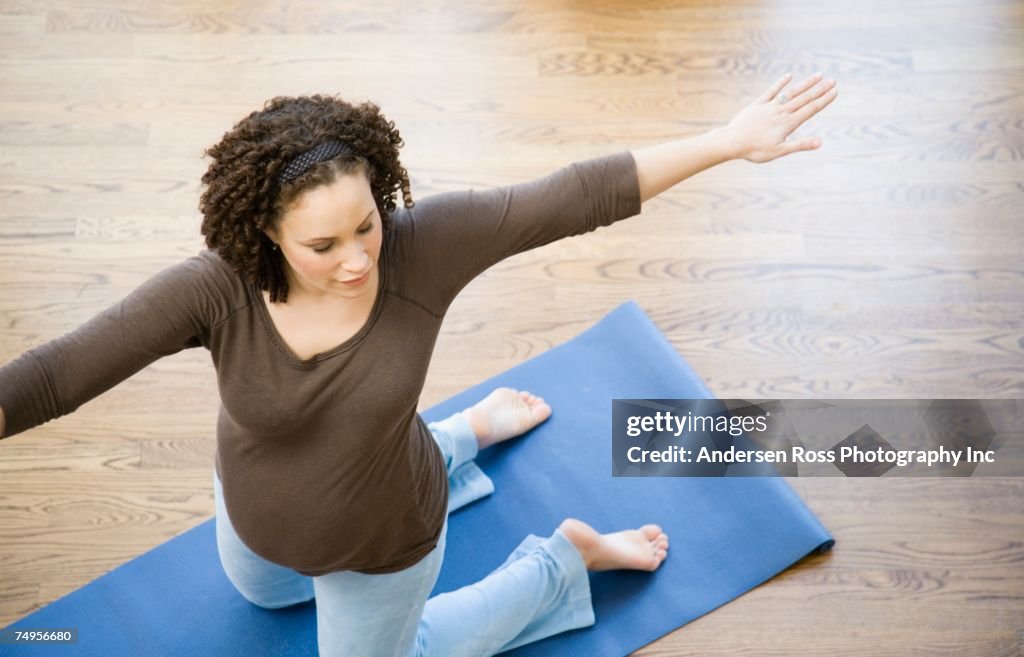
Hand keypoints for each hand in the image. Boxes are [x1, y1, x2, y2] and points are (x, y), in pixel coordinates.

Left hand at [716, 72, 837, 162]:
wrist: (732, 142)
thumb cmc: (755, 150)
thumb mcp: (779, 151)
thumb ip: (800, 145)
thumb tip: (820, 142)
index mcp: (788, 123)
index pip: (811, 109)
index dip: (824, 100)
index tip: (835, 91)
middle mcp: (781, 112)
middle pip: (804, 98)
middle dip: (820, 89)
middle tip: (833, 80)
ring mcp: (770, 106)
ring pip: (792, 92)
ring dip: (806, 84)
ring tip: (818, 75)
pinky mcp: (758, 104)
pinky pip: (772, 91)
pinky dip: (781, 83)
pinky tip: (790, 75)